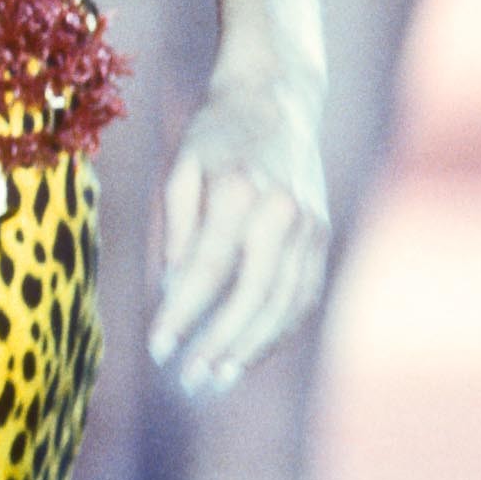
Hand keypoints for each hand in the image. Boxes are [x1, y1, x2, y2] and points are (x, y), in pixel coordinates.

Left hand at [148, 66, 328, 395]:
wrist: (277, 100)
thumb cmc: (217, 134)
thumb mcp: (183, 166)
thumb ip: (177, 226)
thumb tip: (175, 287)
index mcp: (238, 191)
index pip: (207, 269)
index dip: (182, 314)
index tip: (157, 350)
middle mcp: (281, 211)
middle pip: (252, 295)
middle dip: (219, 343)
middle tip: (190, 380)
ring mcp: (310, 225)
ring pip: (284, 303)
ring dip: (251, 348)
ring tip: (217, 378)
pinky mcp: (323, 235)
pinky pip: (303, 295)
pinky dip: (278, 329)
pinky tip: (249, 351)